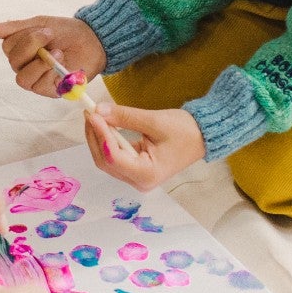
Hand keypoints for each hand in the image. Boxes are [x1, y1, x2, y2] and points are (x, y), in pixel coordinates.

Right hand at [0, 14, 106, 96]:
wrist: (93, 41)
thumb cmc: (66, 32)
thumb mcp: (40, 24)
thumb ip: (15, 28)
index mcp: (20, 48)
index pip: (7, 46)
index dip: (23, 38)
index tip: (44, 29)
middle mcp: (25, 65)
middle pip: (13, 61)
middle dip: (31, 46)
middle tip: (50, 36)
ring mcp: (36, 79)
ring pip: (22, 78)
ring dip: (38, 64)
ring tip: (57, 53)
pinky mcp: (49, 90)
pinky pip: (39, 86)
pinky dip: (49, 74)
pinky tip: (61, 65)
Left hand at [83, 102, 205, 190]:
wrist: (202, 137)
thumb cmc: (184, 131)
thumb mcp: (154, 121)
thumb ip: (125, 117)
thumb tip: (99, 111)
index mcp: (147, 174)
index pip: (113, 157)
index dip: (100, 135)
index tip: (93, 114)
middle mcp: (140, 181)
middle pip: (105, 161)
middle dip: (95, 136)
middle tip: (89, 112)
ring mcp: (136, 177)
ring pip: (106, 160)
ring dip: (98, 138)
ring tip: (94, 116)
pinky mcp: (135, 170)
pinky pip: (113, 157)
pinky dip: (106, 140)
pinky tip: (103, 124)